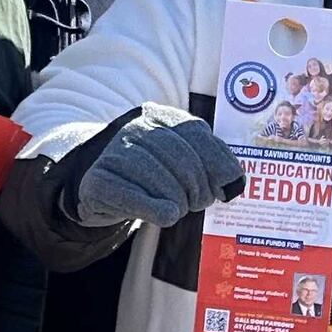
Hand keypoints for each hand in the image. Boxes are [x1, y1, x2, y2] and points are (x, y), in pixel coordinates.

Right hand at [67, 112, 246, 230]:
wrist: (102, 184)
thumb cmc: (152, 173)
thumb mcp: (182, 158)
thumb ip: (211, 161)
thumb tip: (233, 180)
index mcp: (162, 116)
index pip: (198, 135)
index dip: (217, 165)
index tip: (222, 188)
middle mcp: (136, 128)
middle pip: (182, 161)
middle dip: (199, 188)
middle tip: (198, 203)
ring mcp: (114, 153)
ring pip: (161, 181)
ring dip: (178, 202)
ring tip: (176, 208)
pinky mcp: (98, 180)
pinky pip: (135, 198)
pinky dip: (156, 210)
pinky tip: (166, 215)